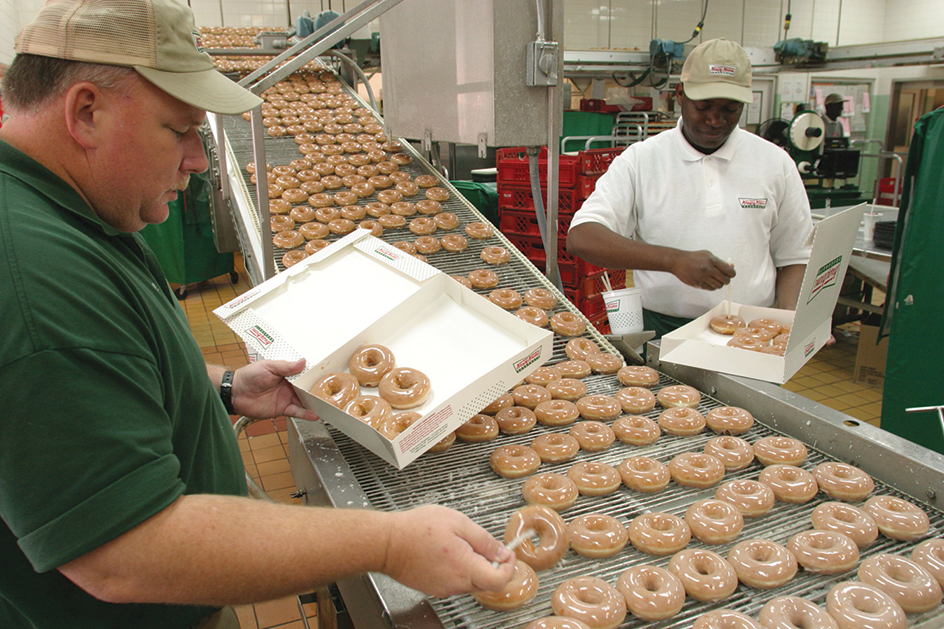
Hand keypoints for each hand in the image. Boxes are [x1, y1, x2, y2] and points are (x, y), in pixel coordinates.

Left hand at [232, 359, 318, 420]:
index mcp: (285, 373)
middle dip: (316, 390)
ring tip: (326, 404)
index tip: (325, 374)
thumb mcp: (268, 366)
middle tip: (330, 391)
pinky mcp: (282, 409)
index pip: (303, 374)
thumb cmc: (248, 376)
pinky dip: (305, 414)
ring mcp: (286, 398)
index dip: (313, 375)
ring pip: (303, 401)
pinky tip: (313, 414)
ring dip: (313, 403)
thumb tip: (302, 361)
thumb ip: (286, 366)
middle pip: (306, 388)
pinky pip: (296, 412)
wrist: (235, 393)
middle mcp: (288, 386)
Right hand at [381, 505, 514, 597]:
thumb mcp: (457, 523)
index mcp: (465, 567)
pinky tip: (447, 552)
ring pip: (470, 582)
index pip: (499, 580)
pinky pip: (455, 582)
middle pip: (486, 583)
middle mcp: (456, 583)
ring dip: (473, 566)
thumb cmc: (417, 529)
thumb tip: (502, 553)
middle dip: (491, 565)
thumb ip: (484, 540)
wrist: (387, 543)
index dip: (509, 567)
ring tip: (459, 544)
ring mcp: (444, 588)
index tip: (508, 553)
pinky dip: (458, 570)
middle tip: (483, 544)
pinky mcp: (433, 588)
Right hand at [672, 250, 735, 290]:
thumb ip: (720, 261)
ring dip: (719, 284)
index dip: (732, 274)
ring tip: (715, 279)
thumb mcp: (708, 255)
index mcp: (712, 261)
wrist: (678, 261)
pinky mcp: (698, 284)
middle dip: (726, 280)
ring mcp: (703, 277)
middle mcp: (708, 269)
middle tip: (724, 278)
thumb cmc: (694, 257)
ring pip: (718, 286)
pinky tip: (708, 281)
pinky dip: (712, 286)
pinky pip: (710, 288)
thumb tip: (731, 267)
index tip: (730, 274)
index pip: (729, 271)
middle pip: (725, 280)